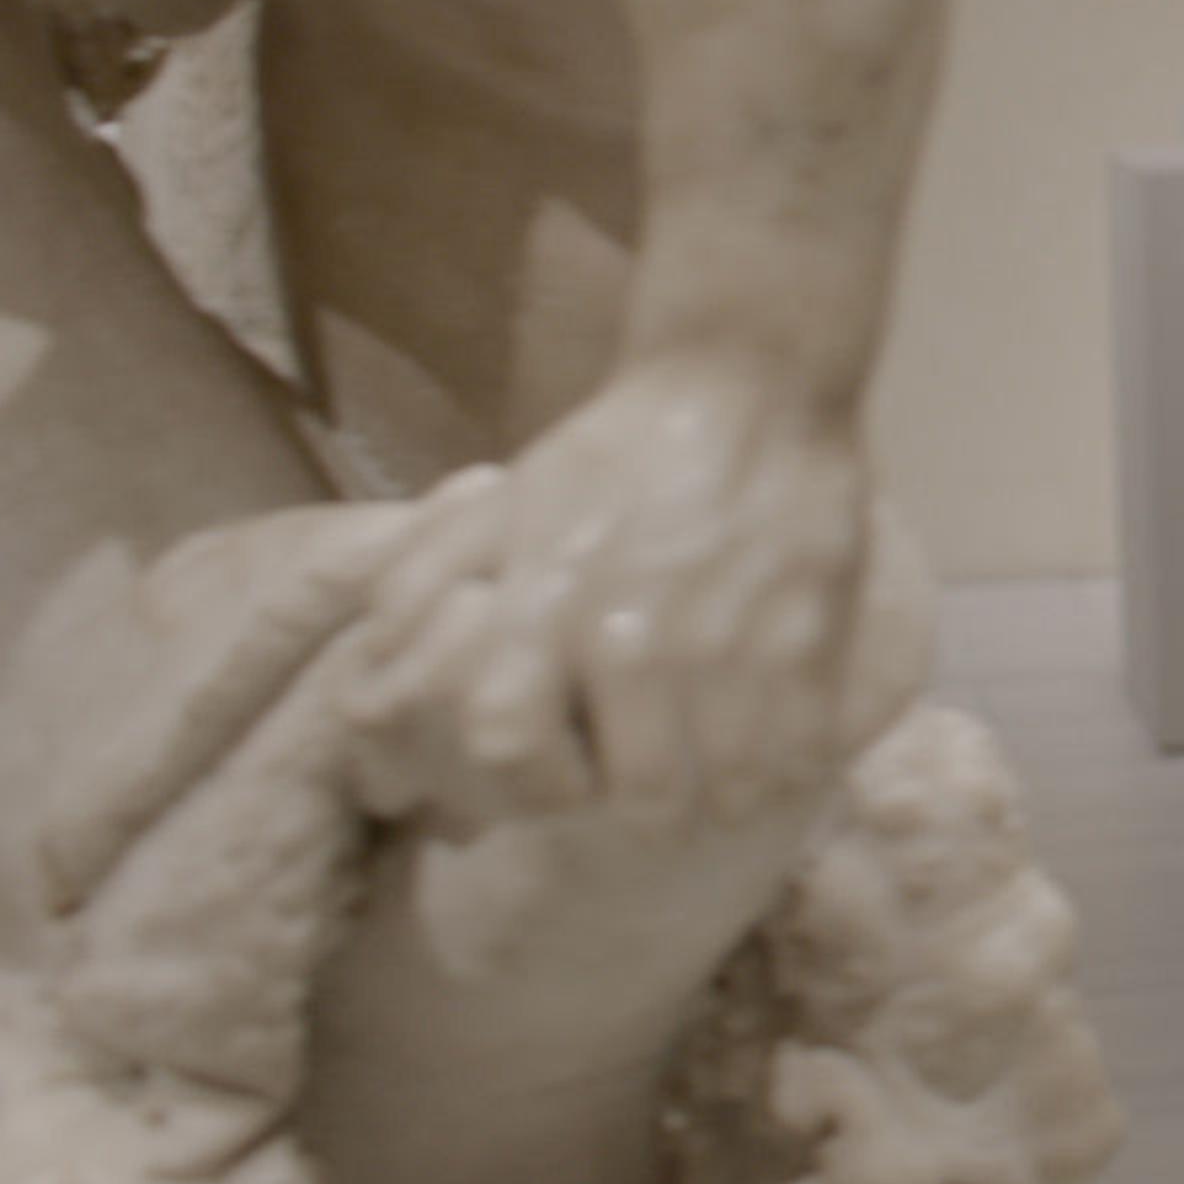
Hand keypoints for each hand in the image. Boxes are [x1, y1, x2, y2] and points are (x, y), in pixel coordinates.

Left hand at [346, 358, 913, 829]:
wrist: (747, 382)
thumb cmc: (614, 449)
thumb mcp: (495, 501)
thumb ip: (417, 581)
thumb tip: (376, 673)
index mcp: (546, 606)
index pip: (510, 748)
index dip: (534, 782)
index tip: (566, 778)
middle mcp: (633, 638)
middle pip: (640, 792)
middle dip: (645, 800)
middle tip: (658, 778)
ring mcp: (728, 644)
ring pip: (728, 785)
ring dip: (724, 791)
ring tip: (724, 774)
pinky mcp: (807, 636)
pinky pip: (802, 749)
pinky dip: (791, 764)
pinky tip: (780, 742)